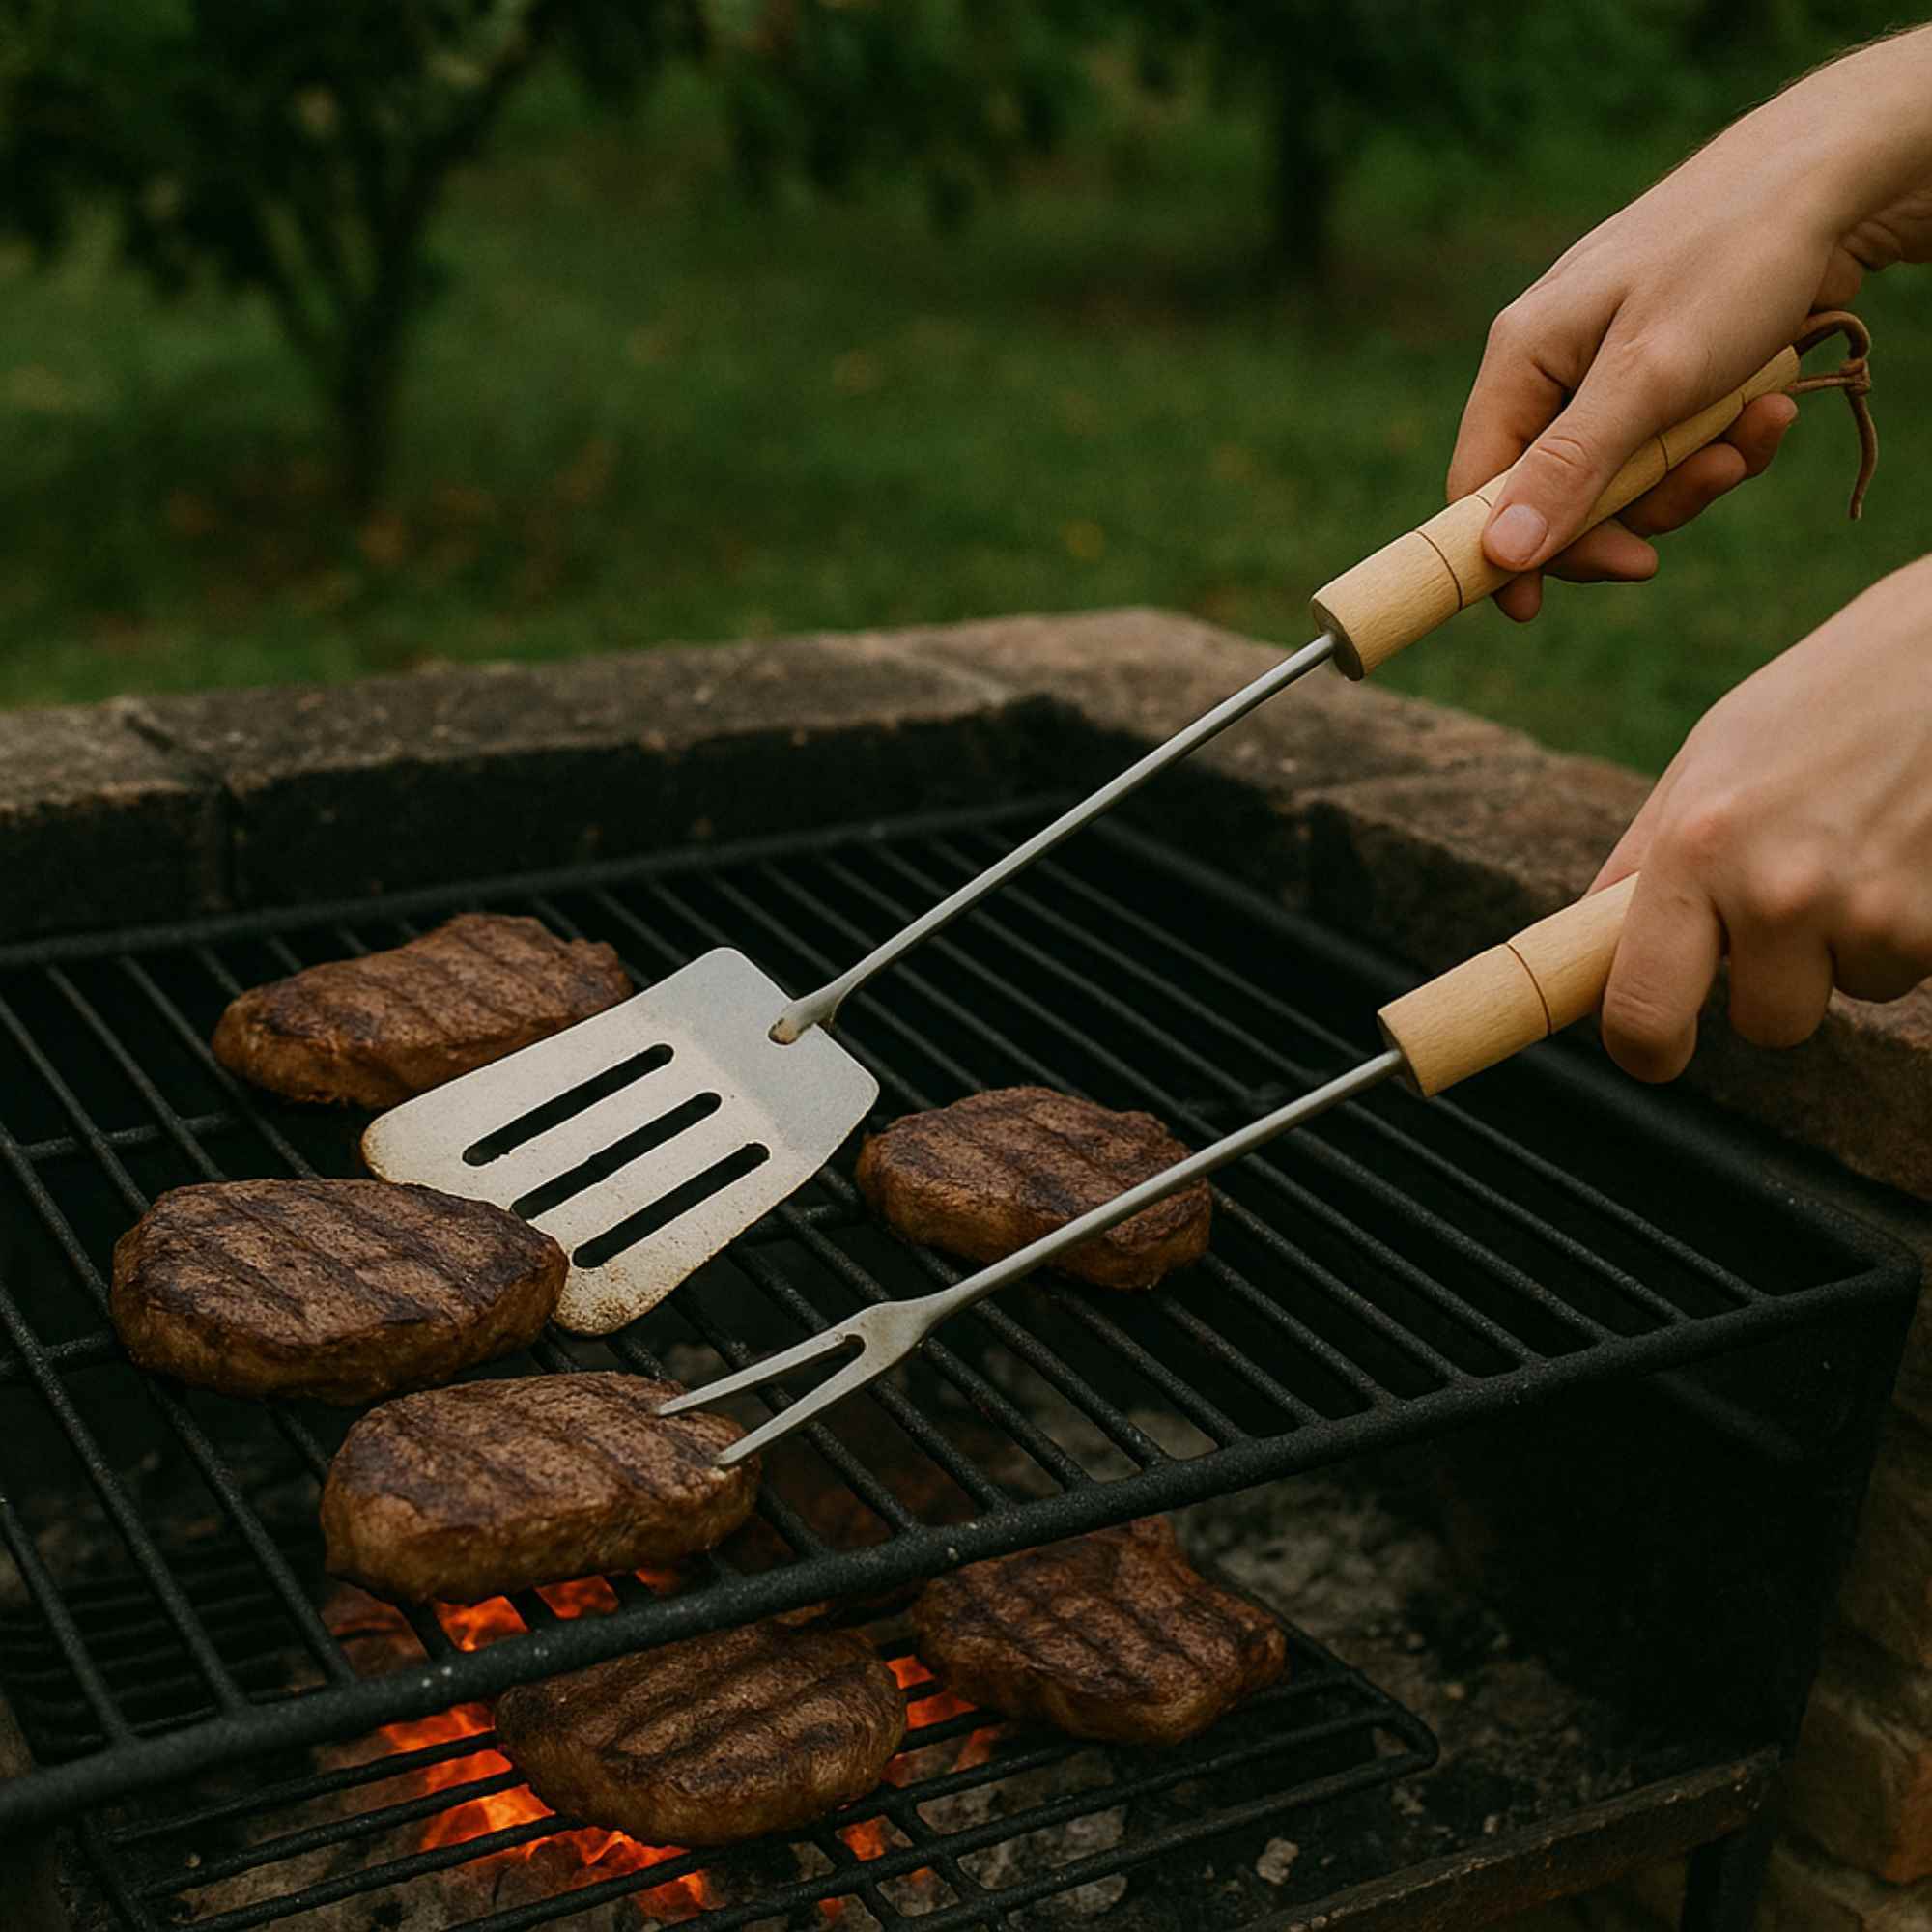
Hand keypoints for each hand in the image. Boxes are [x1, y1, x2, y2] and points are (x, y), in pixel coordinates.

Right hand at [1449, 25, 1931, 621]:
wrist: (1837, 175)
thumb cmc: (1733, 258)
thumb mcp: (1650, 377)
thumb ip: (1571, 468)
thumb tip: (1501, 556)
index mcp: (1522, 358)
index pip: (1476, 483)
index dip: (1499, 552)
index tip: (1531, 611)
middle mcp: (1553, 364)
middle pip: (1556, 492)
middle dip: (1627, 513)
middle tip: (1681, 526)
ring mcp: (1610, 366)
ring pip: (1624, 474)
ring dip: (1693, 476)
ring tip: (1756, 432)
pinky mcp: (1665, 367)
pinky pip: (1672, 443)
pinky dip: (1722, 440)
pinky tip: (1772, 406)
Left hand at [1593, 555, 1931, 1080]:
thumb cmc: (1825, 699)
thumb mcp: (1710, 761)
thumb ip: (1648, 863)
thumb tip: (1589, 951)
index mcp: (1696, 849)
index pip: (1642, 1011)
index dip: (1645, 1048)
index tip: (1654, 1053)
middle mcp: (1780, 892)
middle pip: (1764, 1023)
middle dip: (1776, 981)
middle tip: (1798, 897)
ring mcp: (1874, 914)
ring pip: (1851, 991)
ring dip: (1855, 942)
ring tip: (1868, 844)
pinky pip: (1917, 965)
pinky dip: (1917, 921)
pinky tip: (1917, 847)